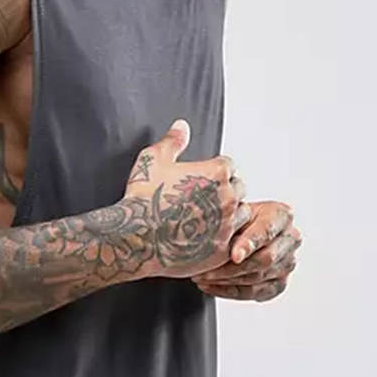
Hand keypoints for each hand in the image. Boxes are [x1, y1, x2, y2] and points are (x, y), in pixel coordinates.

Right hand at [120, 119, 250, 280]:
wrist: (134, 237)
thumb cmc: (142, 199)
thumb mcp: (153, 160)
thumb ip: (172, 141)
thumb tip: (181, 126)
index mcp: (217, 172)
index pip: (228, 165)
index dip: (215, 172)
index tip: (203, 181)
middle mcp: (228, 197)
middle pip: (239, 189)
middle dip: (226, 191)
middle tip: (205, 200)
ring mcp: (227, 225)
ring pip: (242, 215)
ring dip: (230, 214)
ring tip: (210, 219)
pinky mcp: (221, 249)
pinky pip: (233, 241)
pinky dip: (224, 238)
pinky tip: (208, 239)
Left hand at [191, 201, 301, 300]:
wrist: (240, 229)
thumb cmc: (236, 217)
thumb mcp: (232, 210)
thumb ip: (231, 219)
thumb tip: (218, 230)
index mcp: (281, 215)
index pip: (266, 232)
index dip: (249, 244)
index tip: (234, 256)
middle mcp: (290, 239)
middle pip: (264, 260)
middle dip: (231, 269)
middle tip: (206, 272)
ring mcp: (287, 263)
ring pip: (258, 279)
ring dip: (227, 281)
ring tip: (203, 278)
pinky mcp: (279, 283)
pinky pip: (255, 293)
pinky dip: (230, 292)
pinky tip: (211, 286)